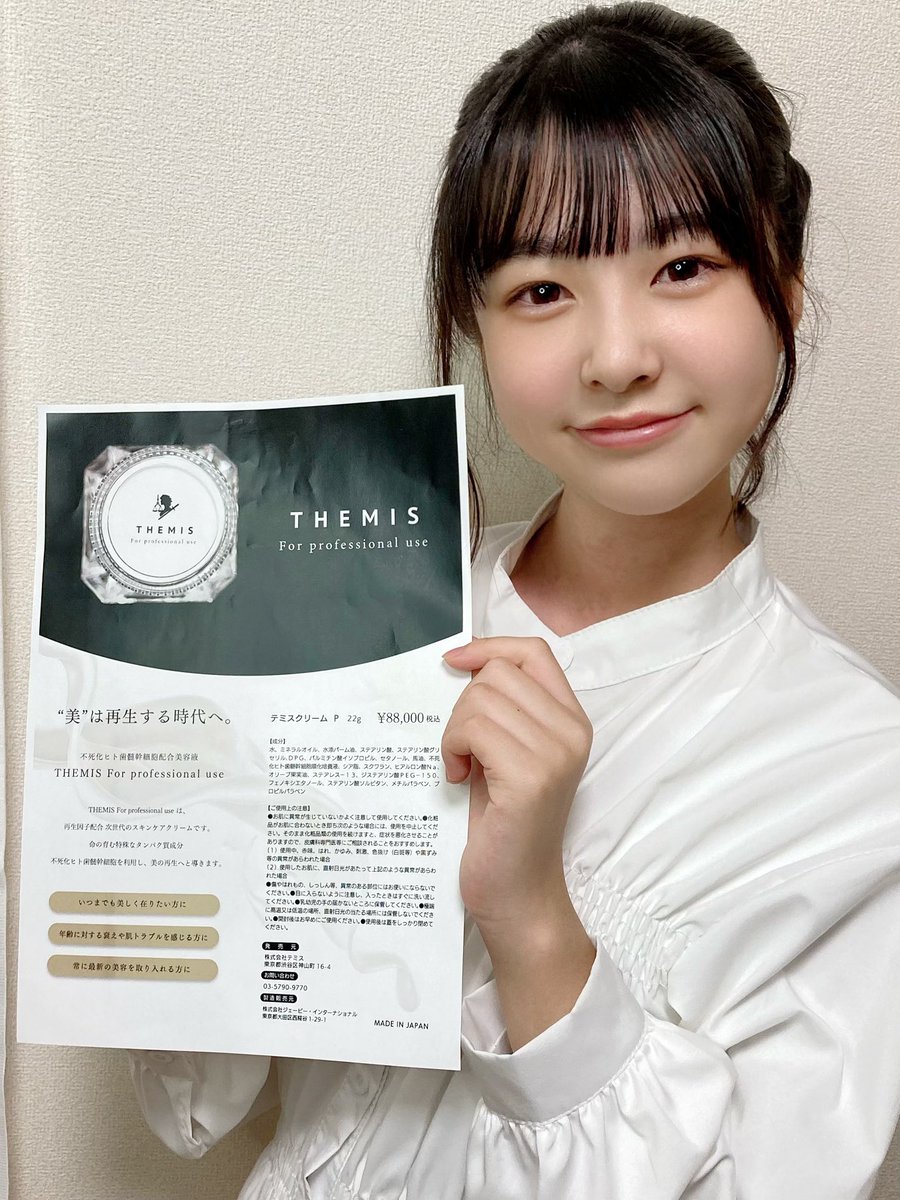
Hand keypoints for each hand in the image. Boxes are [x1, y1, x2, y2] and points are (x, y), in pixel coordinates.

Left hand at [441, 636, 592, 933]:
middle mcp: (572, 731)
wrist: (517, 893)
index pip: (533, 651)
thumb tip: (463, 662)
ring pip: (479, 700)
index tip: (454, 662)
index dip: (489, 648)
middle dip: (463, 706)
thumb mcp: (507, 753)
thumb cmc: (504, 824)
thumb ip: (502, 709)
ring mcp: (555, 753)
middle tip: (464, 749)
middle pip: (497, 674)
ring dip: (455, 731)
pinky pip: (473, 729)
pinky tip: (458, 778)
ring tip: (462, 767)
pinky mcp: (530, 776)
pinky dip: (453, 749)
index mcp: (572, 721)